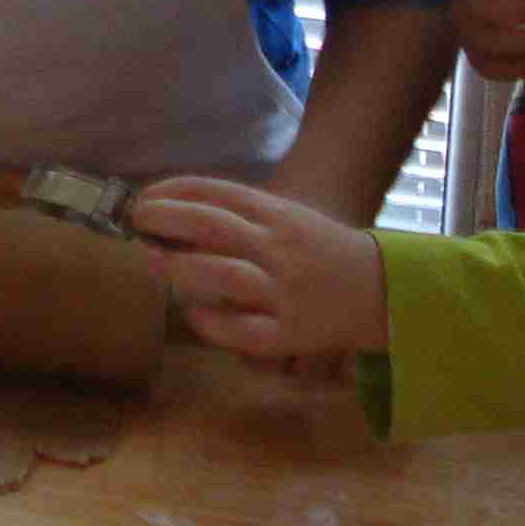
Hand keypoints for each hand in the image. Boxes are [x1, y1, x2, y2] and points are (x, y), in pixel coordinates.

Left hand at [129, 176, 388, 359]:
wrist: (388, 292)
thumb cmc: (322, 252)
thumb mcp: (287, 219)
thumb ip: (239, 218)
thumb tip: (171, 223)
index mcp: (279, 215)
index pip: (216, 193)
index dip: (173, 192)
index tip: (144, 197)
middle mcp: (280, 249)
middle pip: (212, 226)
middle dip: (166, 218)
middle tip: (136, 220)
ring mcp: (285, 292)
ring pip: (222, 275)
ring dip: (178, 266)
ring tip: (152, 260)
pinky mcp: (291, 333)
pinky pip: (240, 330)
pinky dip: (210, 321)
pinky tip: (192, 312)